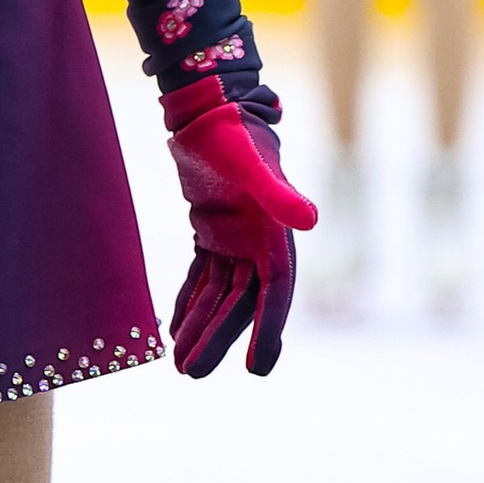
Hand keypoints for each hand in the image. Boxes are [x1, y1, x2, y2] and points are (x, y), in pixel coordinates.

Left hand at [164, 77, 316, 380]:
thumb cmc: (234, 135)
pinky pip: (201, 277)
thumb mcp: (252, 165)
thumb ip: (278, 194)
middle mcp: (260, 244)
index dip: (268, 330)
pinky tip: (173, 331)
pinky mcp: (212, 232)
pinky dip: (189, 302)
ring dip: (200, 327)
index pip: (276, 293)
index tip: (257, 368)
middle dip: (217, 339)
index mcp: (276, 235)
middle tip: (192, 373)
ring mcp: (235, 240)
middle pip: (240, 303)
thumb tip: (310, 221)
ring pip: (218, 296)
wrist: (210, 109)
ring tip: (180, 365)